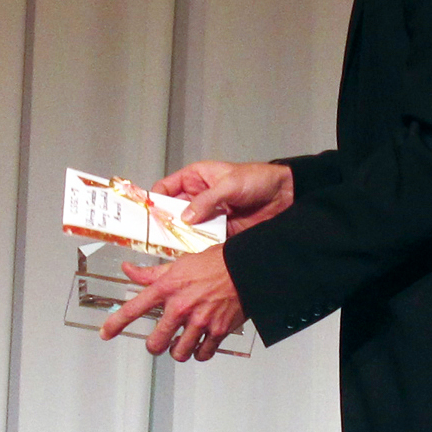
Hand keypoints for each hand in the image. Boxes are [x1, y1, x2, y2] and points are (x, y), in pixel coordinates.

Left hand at [99, 245, 245, 361]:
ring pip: (178, 352)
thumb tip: (129, 269)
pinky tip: (199, 345)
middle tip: (158, 343)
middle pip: (155, 342)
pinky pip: (202, 354)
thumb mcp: (177, 264)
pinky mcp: (217, 331)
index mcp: (167, 289)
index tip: (106, 333)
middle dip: (154, 345)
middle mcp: (180, 307)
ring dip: (177, 351)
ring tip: (180, 344)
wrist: (243, 268)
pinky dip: (199, 353)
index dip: (115, 324)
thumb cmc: (212, 263)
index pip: (133, 309)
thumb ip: (150, 273)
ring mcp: (199, 321)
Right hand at [154, 160, 293, 235]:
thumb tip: (185, 217)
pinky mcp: (219, 231)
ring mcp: (208, 215)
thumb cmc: (257, 179)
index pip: (166, 188)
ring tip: (169, 249)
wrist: (284, 196)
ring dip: (179, 237)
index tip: (147, 214)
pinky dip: (195, 247)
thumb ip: (207, 200)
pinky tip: (189, 254)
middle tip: (154, 236)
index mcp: (195, 178)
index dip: (154, 200)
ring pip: (185, 228)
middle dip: (164, 223)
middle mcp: (197, 197)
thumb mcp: (229, 185)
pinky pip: (201, 239)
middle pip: (172, 211)